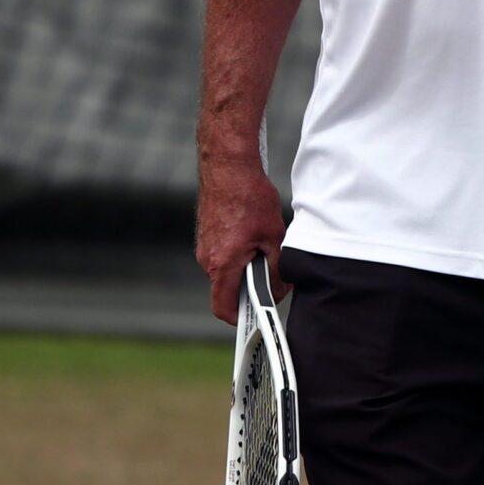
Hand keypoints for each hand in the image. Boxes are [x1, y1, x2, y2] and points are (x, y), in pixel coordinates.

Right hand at [196, 156, 285, 322]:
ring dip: (247, 269)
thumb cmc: (250, 198)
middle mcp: (206, 259)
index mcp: (221, 264)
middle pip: (228, 290)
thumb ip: (276, 269)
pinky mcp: (206, 236)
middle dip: (251, 289)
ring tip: (266, 248)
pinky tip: (255, 236)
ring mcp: (204, 247)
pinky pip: (223, 256)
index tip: (258, 316)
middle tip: (274, 278)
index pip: (223, 308)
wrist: (228, 166)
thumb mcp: (274, 236)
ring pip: (227, 271)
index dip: (241, 318)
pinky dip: (239, 254)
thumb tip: (279, 290)